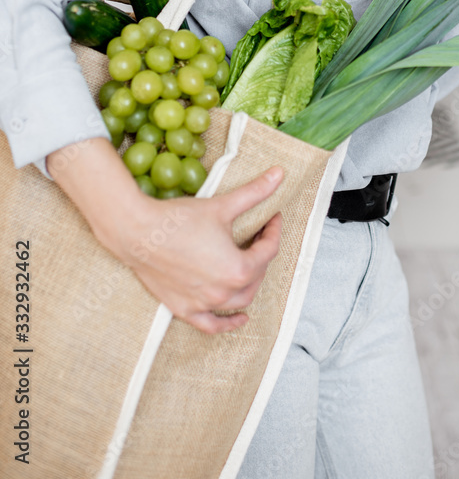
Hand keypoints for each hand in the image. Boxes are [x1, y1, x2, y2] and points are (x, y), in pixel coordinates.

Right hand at [116, 170, 283, 334]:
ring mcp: (204, 304)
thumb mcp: (222, 205)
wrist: (138, 232)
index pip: (268, 251)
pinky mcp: (184, 309)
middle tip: (258, 235)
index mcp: (238, 268)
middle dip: (262, 254)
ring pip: (239, 301)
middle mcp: (224, 292)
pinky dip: (228, 323)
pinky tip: (240, 318)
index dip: (273, 231)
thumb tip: (280, 173)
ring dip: (250, 283)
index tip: (272, 217)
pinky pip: (212, 325)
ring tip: (251, 265)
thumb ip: (255, 192)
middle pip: (256, 276)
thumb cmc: (179, 219)